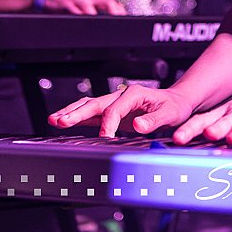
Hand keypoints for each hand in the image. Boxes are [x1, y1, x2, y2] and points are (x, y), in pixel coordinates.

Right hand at [43, 0, 125, 14]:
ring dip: (96, 13)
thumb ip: (93, 11)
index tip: (126, 20)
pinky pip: (72, 8)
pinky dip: (78, 13)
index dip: (120, 10)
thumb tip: (107, 22)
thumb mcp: (82, 5)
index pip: (112, 2)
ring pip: (89, 4)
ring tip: (102, 22)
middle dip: (114, 11)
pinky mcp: (65, 3)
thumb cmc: (68, 2)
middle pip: (106, 1)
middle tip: (118, 22)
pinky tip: (81, 19)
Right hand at [49, 85, 194, 136]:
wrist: (177, 102)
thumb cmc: (174, 107)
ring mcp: (115, 102)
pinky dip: (77, 116)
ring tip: (54, 120)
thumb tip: (138, 125)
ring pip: (89, 105)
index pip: (114, 110)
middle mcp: (121, 95)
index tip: (105, 138)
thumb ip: (154, 120)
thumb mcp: (170, 114)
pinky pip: (92, 112)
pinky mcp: (112, 111)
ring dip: (72, 113)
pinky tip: (63, 121)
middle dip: (77, 113)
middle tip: (61, 121)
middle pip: (95, 104)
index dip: (108, 124)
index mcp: (134, 93)